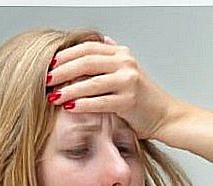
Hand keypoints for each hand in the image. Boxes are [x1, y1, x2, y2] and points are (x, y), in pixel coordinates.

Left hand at [45, 35, 180, 140]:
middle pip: (86, 62)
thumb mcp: (129, 72)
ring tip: (54, 96)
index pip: (88, 49)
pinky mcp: (129, 101)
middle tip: (46, 79)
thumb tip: (100, 41)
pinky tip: (70, 107)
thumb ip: (113, 57)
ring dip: (69, 89)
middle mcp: (126, 64)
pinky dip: (82, 104)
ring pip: (91, 82)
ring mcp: (129, 82)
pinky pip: (100, 102)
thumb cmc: (145, 99)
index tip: (49, 64)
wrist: (166, 117)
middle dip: (62, 71)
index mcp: (122, 55)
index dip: (66, 55)